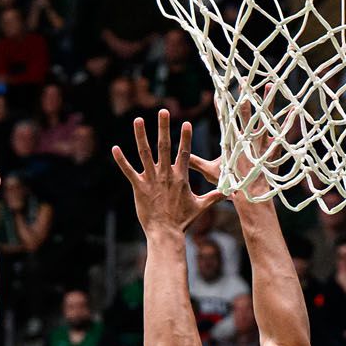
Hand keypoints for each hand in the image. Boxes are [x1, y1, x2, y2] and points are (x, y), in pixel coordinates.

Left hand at [113, 110, 222, 238]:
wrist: (166, 234)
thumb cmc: (183, 222)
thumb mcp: (200, 207)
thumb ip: (214, 197)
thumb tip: (230, 193)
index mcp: (180, 177)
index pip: (184, 152)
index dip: (185, 137)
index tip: (185, 122)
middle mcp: (166, 174)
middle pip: (164, 146)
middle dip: (163, 127)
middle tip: (162, 110)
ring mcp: (151, 180)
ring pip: (145, 153)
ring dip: (141, 136)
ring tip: (138, 120)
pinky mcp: (139, 188)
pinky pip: (129, 171)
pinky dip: (121, 160)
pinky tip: (115, 148)